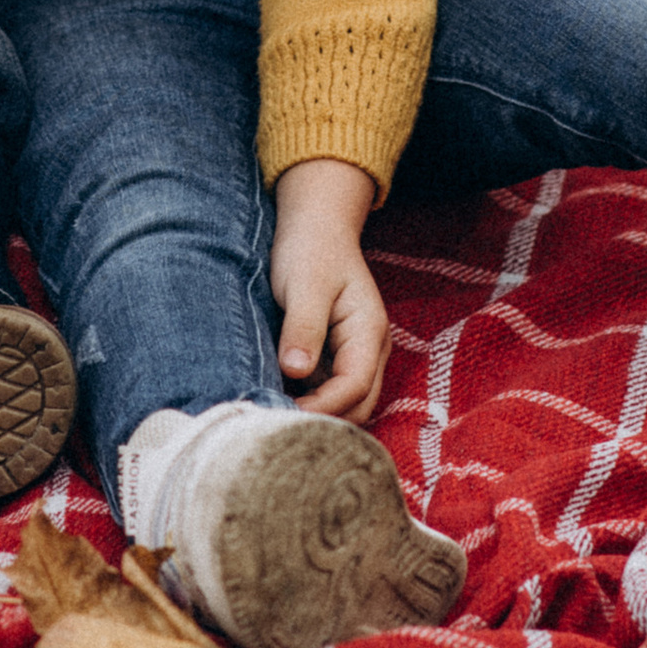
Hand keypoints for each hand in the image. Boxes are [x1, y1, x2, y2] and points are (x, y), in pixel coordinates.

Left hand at [270, 155, 388, 421]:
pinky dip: (311, 401)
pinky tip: (279, 396)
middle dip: (323, 420)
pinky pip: (331, 391)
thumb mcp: (304, 285)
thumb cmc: (311, 250)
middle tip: (275, 421)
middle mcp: (371, 350)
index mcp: (369, 331)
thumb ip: (303, 327)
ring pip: (347, 404)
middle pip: (359, 406)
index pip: (355, 386)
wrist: (317, 227)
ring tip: (275, 411)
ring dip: (317, 414)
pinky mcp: (339, 357)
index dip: (322, 407)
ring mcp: (357, 355)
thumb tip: (295, 371)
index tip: (283, 413)